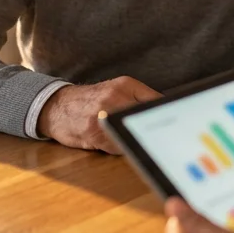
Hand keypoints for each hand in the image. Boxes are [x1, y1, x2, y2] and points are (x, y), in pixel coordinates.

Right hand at [37, 76, 160, 153]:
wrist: (57, 107)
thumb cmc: (92, 100)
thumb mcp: (117, 89)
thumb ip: (141, 97)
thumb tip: (168, 110)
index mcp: (125, 85)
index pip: (156, 101)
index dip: (166, 115)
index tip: (176, 124)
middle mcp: (115, 98)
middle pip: (145, 119)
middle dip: (152, 130)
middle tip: (161, 138)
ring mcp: (104, 116)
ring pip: (132, 134)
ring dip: (134, 140)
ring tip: (131, 138)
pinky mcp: (95, 134)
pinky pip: (118, 146)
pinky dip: (120, 148)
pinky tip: (113, 142)